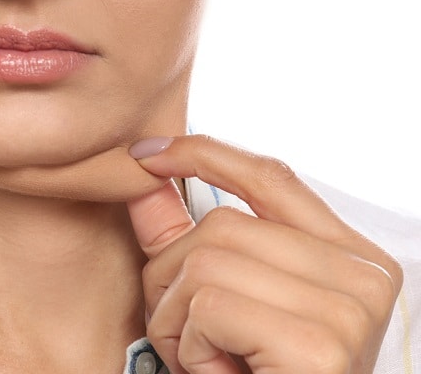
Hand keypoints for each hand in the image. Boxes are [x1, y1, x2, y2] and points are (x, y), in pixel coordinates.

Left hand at [127, 135, 402, 373]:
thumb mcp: (218, 302)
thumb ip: (182, 238)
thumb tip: (145, 180)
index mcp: (350, 257)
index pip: (271, 178)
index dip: (204, 154)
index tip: (149, 155)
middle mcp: (362, 275)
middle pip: (222, 224)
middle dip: (172, 275)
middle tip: (184, 331)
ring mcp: (348, 307)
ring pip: (207, 260)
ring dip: (176, 316)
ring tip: (203, 357)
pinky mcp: (318, 343)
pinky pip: (209, 305)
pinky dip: (190, 344)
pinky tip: (218, 373)